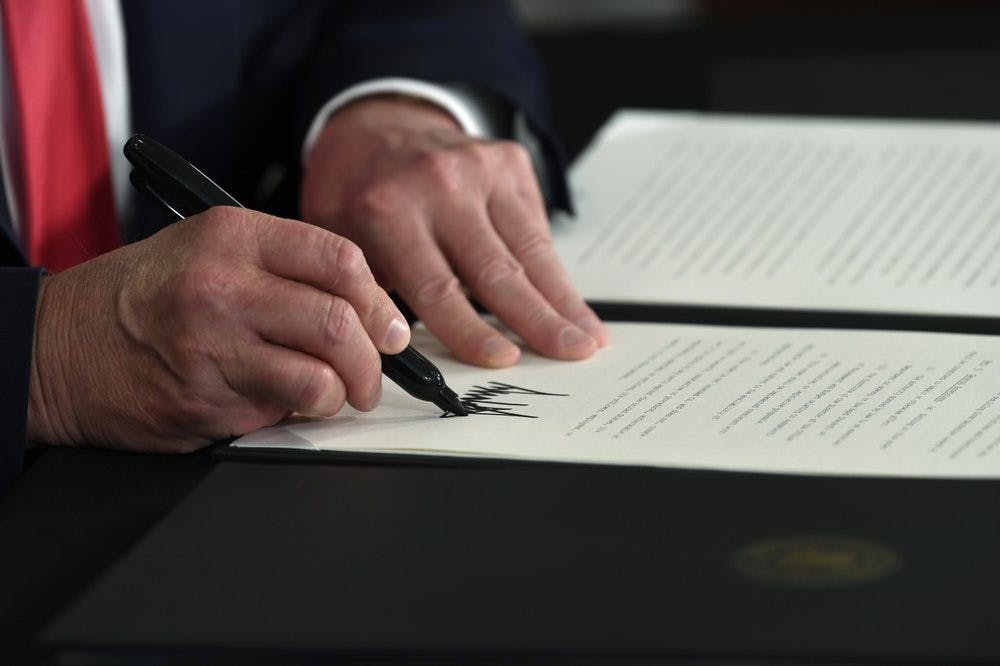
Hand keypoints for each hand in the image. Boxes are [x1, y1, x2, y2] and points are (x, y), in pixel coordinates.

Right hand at [27, 207, 409, 451]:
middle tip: (373, 376)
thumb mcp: (208, 249)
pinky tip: (273, 400)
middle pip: (340, 324)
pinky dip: (291, 414)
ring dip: (340, 397)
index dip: (380, 301)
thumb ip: (285, 269)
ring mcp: (209, 348)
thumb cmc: (142, 296)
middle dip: (374, 362)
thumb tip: (367, 308)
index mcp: (232, 237)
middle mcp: (222, 287)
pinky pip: (277, 413)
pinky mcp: (200, 402)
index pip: (339, 260)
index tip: (391, 327)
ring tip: (333, 395)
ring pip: (319, 379)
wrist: (57, 344)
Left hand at [300, 95, 608, 367]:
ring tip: (588, 338)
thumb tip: (403, 355)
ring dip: (562, 300)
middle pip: (497, 270)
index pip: (437, 288)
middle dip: (539, 320)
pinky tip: (571, 304)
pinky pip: (537, 227)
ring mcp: (480, 169)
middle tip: (572, 354)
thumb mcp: (338, 241)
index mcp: (388, 212)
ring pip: (530, 249)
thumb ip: (368, 293)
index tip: (503, 362)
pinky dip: (554, 270)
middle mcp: (440, 186)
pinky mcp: (509, 163)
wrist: (375, 126)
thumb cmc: (357, 193)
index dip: (472, 331)